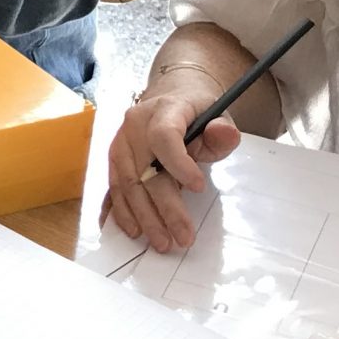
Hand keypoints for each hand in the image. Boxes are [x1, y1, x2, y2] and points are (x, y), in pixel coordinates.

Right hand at [101, 83, 240, 254]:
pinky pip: (114, 188)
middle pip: (145, 170)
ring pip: (126, 184)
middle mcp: (134, 125)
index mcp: (162, 110)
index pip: (164, 137)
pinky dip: (122, 211)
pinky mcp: (114, 160)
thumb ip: (221, 131)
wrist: (170, 97)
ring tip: (162, 242)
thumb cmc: (195, 111)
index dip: (178, 163)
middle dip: (165, 207)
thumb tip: (224, 133)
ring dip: (143, 216)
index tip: (198, 188)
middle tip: (183, 237)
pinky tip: (132, 230)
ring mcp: (120, 143)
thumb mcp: (217, 115)